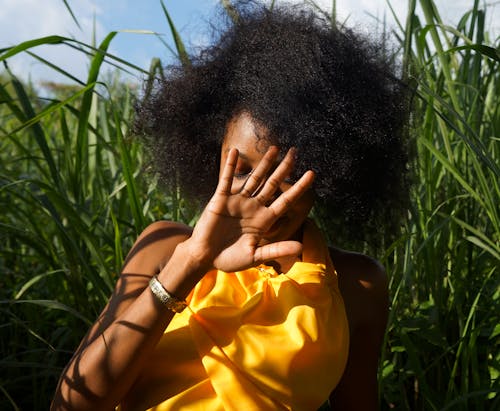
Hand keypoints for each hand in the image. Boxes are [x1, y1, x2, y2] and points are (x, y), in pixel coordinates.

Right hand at [184, 146, 314, 272]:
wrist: (205, 257)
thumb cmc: (229, 259)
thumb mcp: (255, 256)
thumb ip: (276, 250)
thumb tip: (300, 247)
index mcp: (264, 220)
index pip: (285, 200)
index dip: (299, 187)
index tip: (312, 174)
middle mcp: (254, 207)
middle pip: (273, 183)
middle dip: (284, 168)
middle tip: (295, 151)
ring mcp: (238, 201)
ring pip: (254, 178)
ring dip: (264, 163)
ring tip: (275, 148)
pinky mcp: (221, 199)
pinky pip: (227, 180)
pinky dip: (231, 166)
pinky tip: (234, 151)